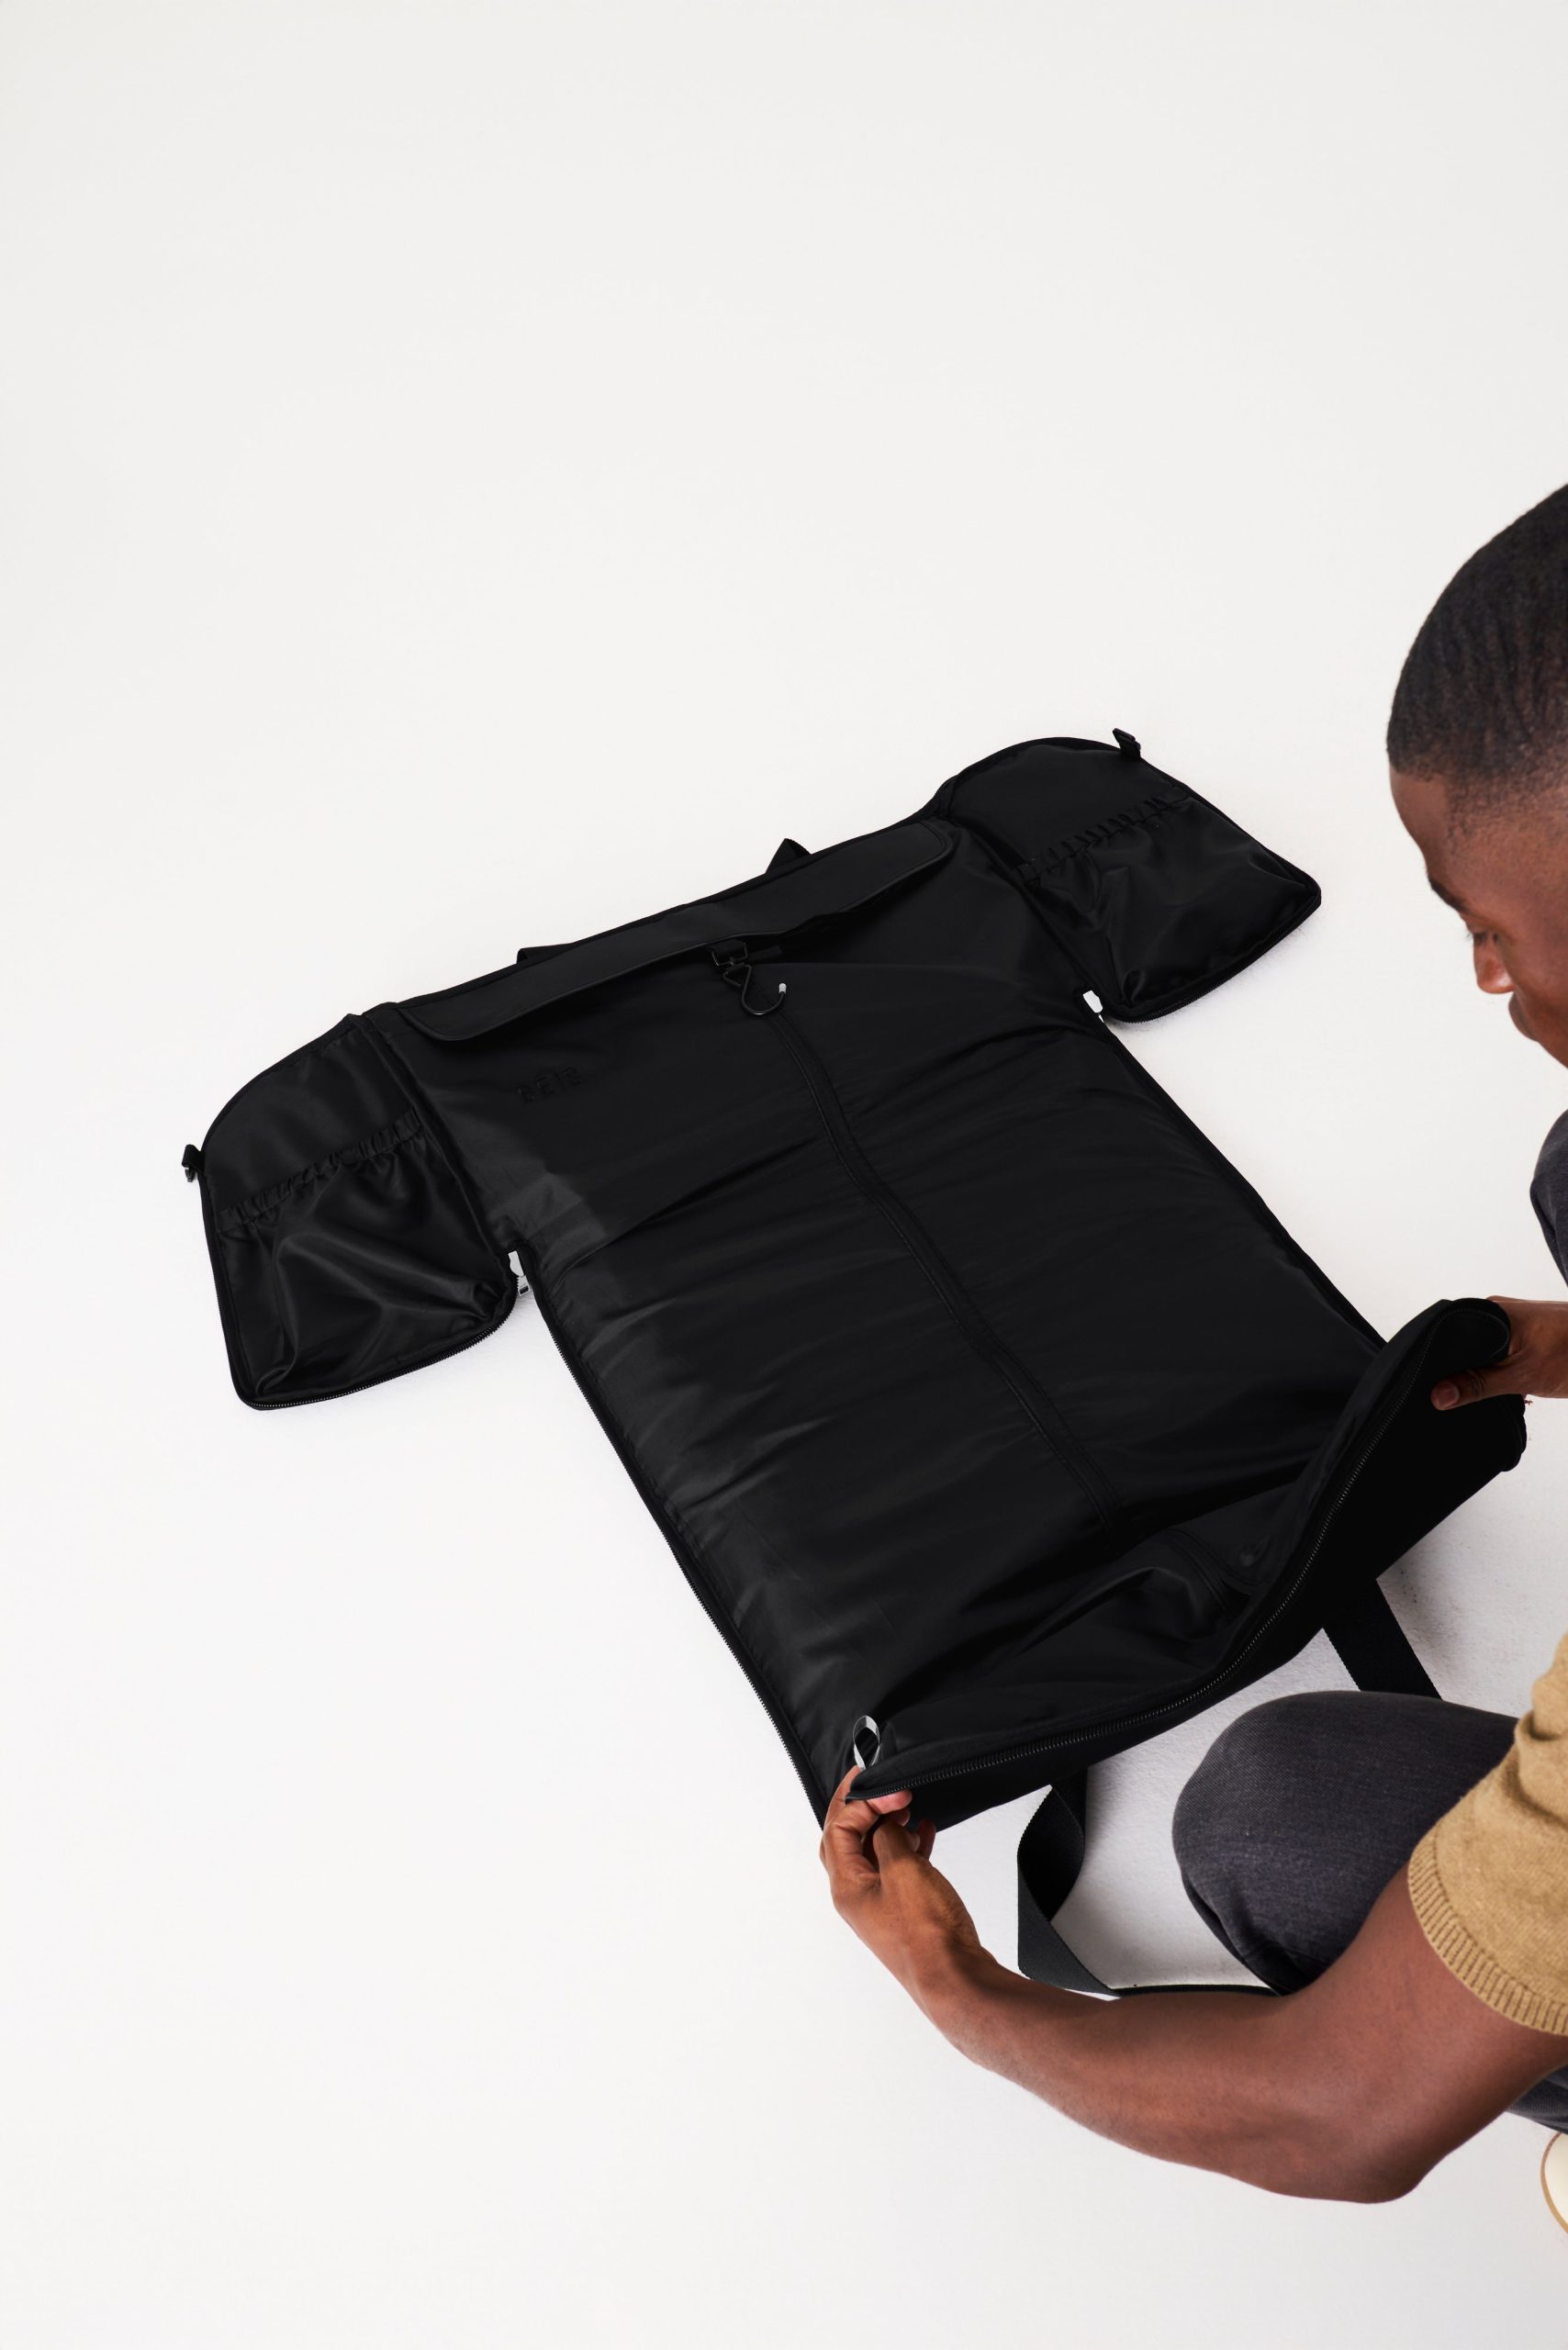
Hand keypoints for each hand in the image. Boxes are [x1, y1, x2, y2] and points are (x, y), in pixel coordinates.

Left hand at [820, 1766, 987, 2010]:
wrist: (956, 1979)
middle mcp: (857, 1896)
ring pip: (874, 1852)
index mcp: (846, 1886)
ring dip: (887, 1826)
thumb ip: (887, 1838)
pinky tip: (925, 1833)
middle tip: (880, 1784)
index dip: (861, 1801)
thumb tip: (883, 1824)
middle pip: (847, 1839)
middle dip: (862, 1808)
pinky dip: (908, 1846)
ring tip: (906, 1807)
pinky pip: (899, 1868)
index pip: (838, 1828)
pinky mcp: (905, 1910)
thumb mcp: (902, 1871)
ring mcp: (881, 1904)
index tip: (890, 1789)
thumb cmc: (927, 1936)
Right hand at [1431, 1295, 1567, 1408]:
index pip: (1447, 1338)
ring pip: (1481, 1353)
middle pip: (1462, 1347)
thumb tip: (1438, 1395)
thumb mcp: (1522, 1376)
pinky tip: (1509, 1387)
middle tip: (1464, 1398)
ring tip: (1495, 1391)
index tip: (1434, 1390)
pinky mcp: (1524, 1333)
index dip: (1438, 1366)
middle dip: (1463, 1374)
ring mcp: (1511, 1321)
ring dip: (1486, 1375)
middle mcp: (1496, 1311)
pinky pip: (1499, 1353)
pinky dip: (1501, 1372)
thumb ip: (1478, 1385)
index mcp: (1490, 1312)